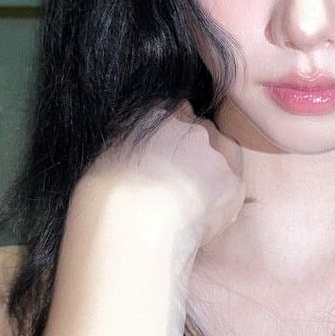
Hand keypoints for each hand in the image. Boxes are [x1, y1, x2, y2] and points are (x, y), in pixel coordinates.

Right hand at [77, 102, 246, 247]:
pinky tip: (201, 214)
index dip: (169, 135)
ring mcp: (214, 152)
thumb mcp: (102, 154)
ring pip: (222, 154)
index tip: (163, 154)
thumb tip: (137, 150)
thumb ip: (126, 141)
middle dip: (192, 150)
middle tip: (175, 179)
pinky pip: (232, 184)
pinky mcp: (232, 182)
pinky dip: (221, 198)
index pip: (173, 110)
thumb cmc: (105, 196)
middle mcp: (189, 125)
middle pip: (200, 130)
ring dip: (210, 171)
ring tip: (189, 199)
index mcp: (155, 112)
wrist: (135, 225)